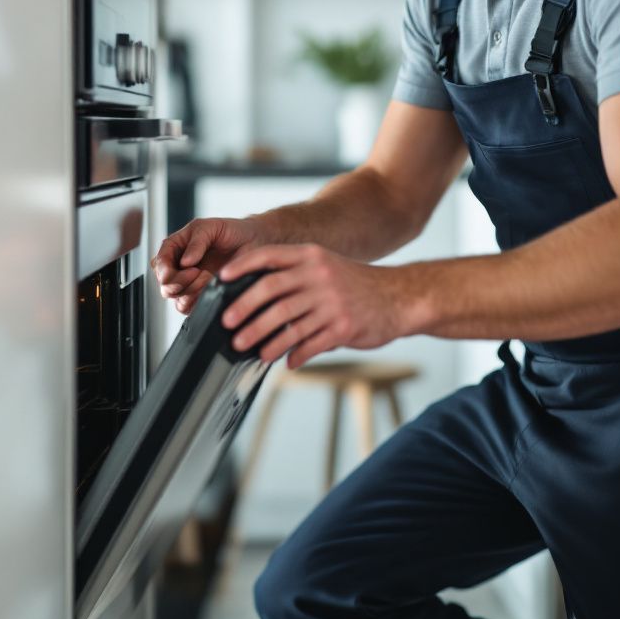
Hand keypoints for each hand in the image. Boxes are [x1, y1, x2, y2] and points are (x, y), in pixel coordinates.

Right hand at [152, 217, 263, 314]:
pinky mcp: (203, 296)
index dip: (166, 270)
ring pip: (178, 300)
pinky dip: (201, 302)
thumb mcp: (211, 227)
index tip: (187, 268)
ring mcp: (191, 284)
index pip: (158, 264)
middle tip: (198, 272)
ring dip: (191, 292)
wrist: (254, 241)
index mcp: (175, 249)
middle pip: (165, 286)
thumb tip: (185, 262)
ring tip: (209, 278)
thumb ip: (197, 241)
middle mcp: (179, 268)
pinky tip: (212, 289)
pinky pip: (193, 308)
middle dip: (178, 283)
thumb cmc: (230, 231)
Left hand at [219, 244, 405, 368]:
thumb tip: (255, 295)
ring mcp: (332, 301)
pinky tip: (287, 362)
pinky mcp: (344, 326)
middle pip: (272, 290)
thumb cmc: (355, 284)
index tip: (221, 279)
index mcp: (312, 256)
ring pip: (288, 322)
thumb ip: (295, 274)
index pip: (269, 256)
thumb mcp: (326, 266)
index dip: (242, 266)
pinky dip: (295, 355)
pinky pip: (311, 343)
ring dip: (264, 339)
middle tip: (229, 325)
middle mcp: (320, 275)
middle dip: (245, 309)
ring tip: (249, 349)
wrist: (399, 296)